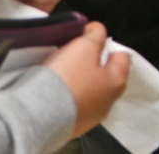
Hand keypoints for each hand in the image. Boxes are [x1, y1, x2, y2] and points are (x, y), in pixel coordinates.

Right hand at [43, 23, 130, 139]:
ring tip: (60, 72)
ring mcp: (90, 117)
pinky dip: (66, 95)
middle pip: (103, 73)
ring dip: (77, 79)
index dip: (103, 43)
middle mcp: (109, 102)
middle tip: (71, 55)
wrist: (38, 115)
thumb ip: (95, 35)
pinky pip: (73, 104)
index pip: (120, 54)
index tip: (86, 40)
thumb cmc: (67, 78)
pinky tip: (54, 90)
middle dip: (89, 62)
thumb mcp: (84, 46)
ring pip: (87, 89)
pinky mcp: (72, 126)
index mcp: (118, 82)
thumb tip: (97, 32)